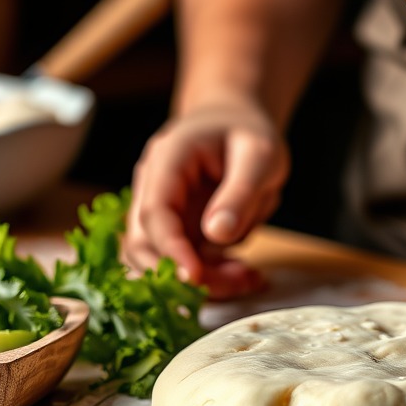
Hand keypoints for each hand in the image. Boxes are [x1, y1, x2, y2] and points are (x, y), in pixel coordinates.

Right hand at [122, 103, 288, 299]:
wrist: (237, 123)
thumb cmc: (247, 132)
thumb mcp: (259, 154)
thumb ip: (240, 191)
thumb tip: (217, 234)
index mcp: (167, 160)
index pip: (154, 212)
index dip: (170, 249)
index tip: (196, 277)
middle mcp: (153, 188)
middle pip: (146, 244)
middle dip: (187, 274)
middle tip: (239, 282)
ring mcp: (162, 213)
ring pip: (162, 261)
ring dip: (202, 280)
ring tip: (249, 278)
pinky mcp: (176, 231)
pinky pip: (185, 263)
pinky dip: (212, 276)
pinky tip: (245, 274)